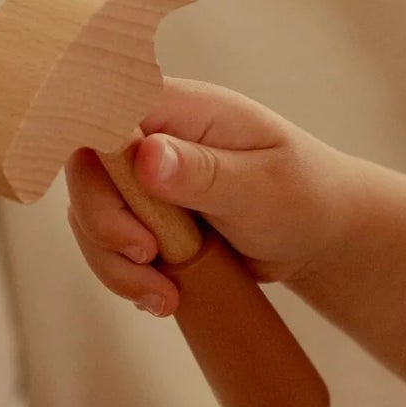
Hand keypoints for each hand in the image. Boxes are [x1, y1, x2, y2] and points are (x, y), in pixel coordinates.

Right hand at [64, 77, 356, 317]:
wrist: (319, 234)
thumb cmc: (302, 195)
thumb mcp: (260, 185)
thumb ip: (204, 171)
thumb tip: (146, 156)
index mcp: (179, 108)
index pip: (104, 111)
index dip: (94, 155)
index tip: (124, 208)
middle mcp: (151, 137)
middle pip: (86, 169)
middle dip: (103, 223)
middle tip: (147, 258)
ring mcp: (144, 181)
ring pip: (90, 216)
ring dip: (114, 264)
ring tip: (163, 298)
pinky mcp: (145, 219)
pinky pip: (110, 246)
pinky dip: (127, 277)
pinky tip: (163, 297)